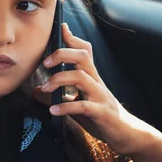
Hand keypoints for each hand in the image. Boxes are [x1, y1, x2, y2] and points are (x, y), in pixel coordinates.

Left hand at [33, 23, 154, 155]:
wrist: (125, 134)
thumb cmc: (99, 116)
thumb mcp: (76, 104)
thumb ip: (59, 96)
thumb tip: (36, 90)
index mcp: (91, 77)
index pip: (84, 51)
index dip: (72, 38)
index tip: (60, 27)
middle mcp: (96, 82)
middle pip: (82, 57)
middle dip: (62, 54)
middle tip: (45, 63)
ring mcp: (100, 96)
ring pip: (81, 77)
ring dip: (59, 79)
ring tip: (45, 88)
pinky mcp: (102, 112)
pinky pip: (84, 106)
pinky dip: (66, 107)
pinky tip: (54, 111)